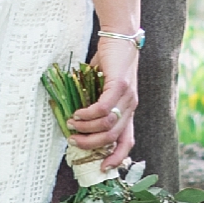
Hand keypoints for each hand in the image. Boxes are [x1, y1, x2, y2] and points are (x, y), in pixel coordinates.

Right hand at [67, 31, 139, 172]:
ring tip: (72, 124)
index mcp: (129, 110)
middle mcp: (131, 106)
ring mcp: (127, 96)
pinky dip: (88, 114)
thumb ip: (94, 101)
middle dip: (92, 145)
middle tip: (74, 142)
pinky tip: (78, 113)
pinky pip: (103, 108)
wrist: (120, 34)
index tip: (102, 168)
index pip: (127, 141)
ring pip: (108, 125)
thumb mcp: (102, 86)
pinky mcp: (119, 85)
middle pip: (113, 138)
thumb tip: (76, 118)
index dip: (116, 158)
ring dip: (87, 129)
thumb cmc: (110, 59)